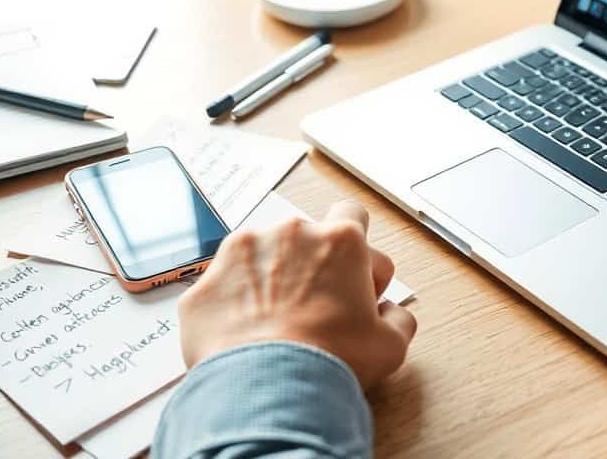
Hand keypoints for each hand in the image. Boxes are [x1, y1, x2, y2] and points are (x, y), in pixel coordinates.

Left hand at [177, 200, 415, 390]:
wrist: (266, 390)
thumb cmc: (330, 362)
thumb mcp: (389, 347)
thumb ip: (399, 319)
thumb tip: (390, 314)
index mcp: (341, 240)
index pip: (354, 216)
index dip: (357, 252)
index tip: (355, 283)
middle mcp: (291, 233)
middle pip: (307, 237)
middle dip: (312, 264)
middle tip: (316, 307)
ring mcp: (242, 253)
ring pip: (262, 256)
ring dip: (271, 279)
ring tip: (274, 323)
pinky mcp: (206, 282)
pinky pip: (224, 286)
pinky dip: (234, 305)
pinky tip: (244, 336)